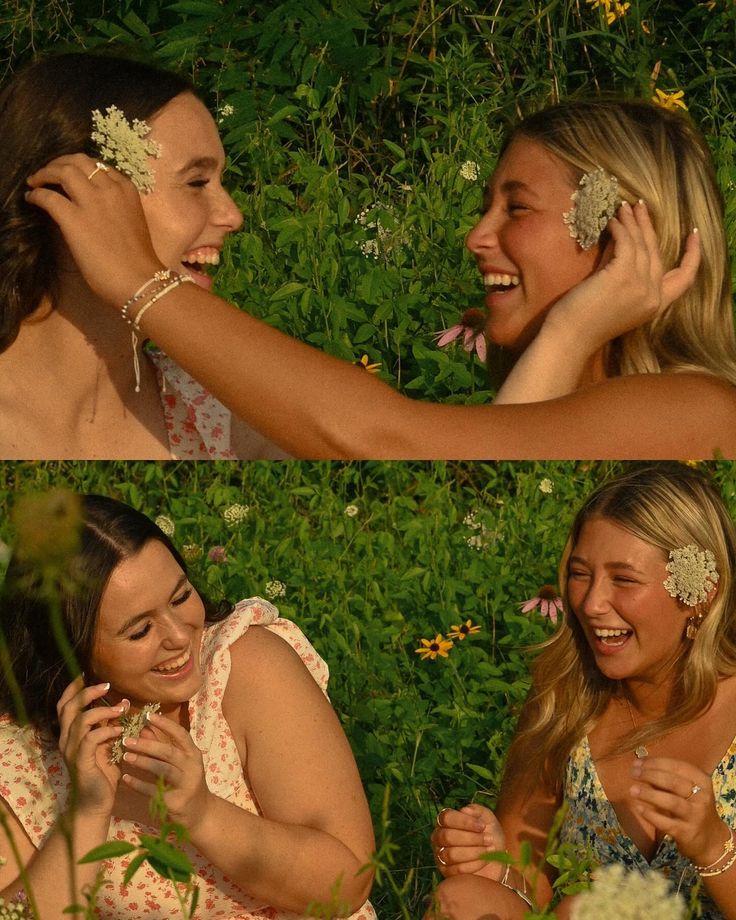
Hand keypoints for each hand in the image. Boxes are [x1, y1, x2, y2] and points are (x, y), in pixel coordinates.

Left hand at [25, 154, 163, 306]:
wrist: (139, 279)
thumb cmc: (139, 260)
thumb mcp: (132, 220)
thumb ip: (115, 207)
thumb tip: (92, 207)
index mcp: (126, 190)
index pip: (100, 166)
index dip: (82, 168)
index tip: (72, 175)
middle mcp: (109, 188)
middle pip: (79, 161)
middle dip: (60, 162)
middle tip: (50, 172)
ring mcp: (91, 201)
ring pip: (63, 171)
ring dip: (45, 172)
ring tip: (36, 181)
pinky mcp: (73, 218)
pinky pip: (48, 197)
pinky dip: (37, 194)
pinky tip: (32, 198)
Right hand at [57, 678, 125, 815]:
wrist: (96, 802)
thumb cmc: (103, 771)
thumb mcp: (107, 743)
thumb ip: (110, 724)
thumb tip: (122, 702)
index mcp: (70, 733)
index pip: (64, 705)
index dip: (73, 688)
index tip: (86, 674)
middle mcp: (66, 739)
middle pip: (68, 707)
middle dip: (87, 693)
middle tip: (107, 686)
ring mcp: (71, 751)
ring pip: (80, 720)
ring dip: (102, 711)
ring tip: (121, 709)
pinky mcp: (81, 761)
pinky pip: (91, 739)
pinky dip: (106, 730)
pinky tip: (119, 730)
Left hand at [120, 710, 210, 832]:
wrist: (199, 812)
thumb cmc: (185, 781)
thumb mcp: (179, 762)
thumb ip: (163, 745)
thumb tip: (144, 727)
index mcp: (193, 753)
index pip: (180, 734)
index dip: (165, 724)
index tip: (148, 716)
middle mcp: (192, 766)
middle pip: (168, 752)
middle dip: (147, 744)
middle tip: (127, 739)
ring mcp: (185, 784)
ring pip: (162, 770)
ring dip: (142, 762)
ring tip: (125, 757)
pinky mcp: (175, 801)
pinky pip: (153, 790)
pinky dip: (138, 784)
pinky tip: (125, 779)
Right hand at [431, 804, 506, 878]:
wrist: (498, 859)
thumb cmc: (490, 835)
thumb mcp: (488, 818)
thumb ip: (477, 810)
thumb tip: (465, 810)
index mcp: (445, 821)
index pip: (446, 818)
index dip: (464, 821)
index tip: (482, 826)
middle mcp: (439, 837)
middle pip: (447, 836)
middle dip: (471, 838)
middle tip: (489, 839)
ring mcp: (440, 856)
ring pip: (451, 854)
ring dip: (474, 852)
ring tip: (490, 849)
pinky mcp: (447, 873)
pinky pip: (457, 869)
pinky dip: (475, 864)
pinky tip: (485, 860)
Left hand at [546, 200, 700, 354]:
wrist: (570, 337)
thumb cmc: (585, 320)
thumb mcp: (615, 294)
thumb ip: (623, 269)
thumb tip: (622, 237)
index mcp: (656, 306)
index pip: (685, 278)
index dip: (693, 254)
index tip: (693, 233)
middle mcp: (653, 296)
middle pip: (657, 252)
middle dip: (648, 226)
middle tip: (639, 207)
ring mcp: (640, 286)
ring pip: (642, 245)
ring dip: (632, 222)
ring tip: (623, 207)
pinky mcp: (623, 276)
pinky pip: (626, 243)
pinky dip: (620, 229)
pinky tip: (611, 221)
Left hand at [630, 756, 727, 864]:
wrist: (711, 840)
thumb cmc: (693, 807)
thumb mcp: (687, 790)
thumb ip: (666, 778)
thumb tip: (640, 765)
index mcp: (702, 780)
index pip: (677, 766)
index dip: (655, 763)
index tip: (637, 762)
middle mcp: (702, 797)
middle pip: (674, 782)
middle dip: (650, 775)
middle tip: (633, 773)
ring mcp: (696, 816)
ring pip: (672, 802)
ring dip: (649, 794)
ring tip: (632, 790)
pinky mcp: (688, 833)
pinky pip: (667, 823)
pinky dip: (651, 815)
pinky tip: (639, 808)